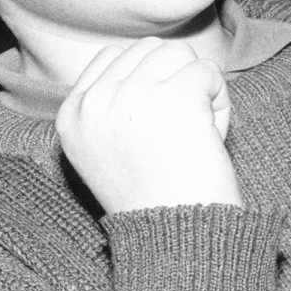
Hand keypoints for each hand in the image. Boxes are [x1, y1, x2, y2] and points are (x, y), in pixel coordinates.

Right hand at [55, 36, 239, 214]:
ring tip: (194, 133)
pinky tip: (209, 136)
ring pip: (180, 54)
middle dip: (174, 80)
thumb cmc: (154, 199)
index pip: (113, 57)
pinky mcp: (172, 98)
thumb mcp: (105, 150)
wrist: (177, 239)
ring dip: (198, 88)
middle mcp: (94, 102)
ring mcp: (131, 97)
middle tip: (178, 131)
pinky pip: (208, 71)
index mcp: (71, 115)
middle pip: (149, 50)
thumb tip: (148, 58)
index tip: (156, 124)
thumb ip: (111, 105)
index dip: (149, 80)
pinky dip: (220, 101)